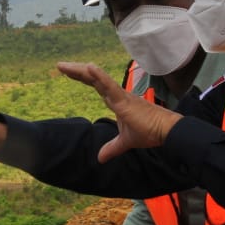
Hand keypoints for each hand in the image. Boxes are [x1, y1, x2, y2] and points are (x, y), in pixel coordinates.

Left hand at [56, 62, 181, 161]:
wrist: (165, 132)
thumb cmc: (150, 132)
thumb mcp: (125, 142)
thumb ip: (112, 148)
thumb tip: (100, 158)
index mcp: (117, 101)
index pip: (96, 86)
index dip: (83, 77)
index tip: (68, 72)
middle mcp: (117, 95)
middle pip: (93, 79)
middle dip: (76, 71)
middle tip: (60, 65)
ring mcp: (121, 96)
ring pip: (97, 80)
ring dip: (81, 71)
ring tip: (64, 66)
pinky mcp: (125, 101)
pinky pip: (110, 86)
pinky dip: (99, 77)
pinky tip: (89, 68)